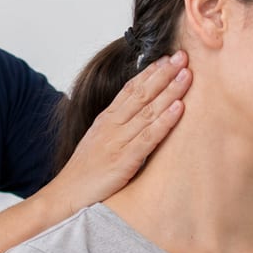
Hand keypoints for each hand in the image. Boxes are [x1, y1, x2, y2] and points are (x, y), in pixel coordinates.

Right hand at [44, 51, 190, 217]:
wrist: (65, 196)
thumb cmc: (85, 173)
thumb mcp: (99, 143)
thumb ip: (118, 129)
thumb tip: (139, 119)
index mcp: (106, 120)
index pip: (130, 89)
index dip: (150, 72)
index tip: (167, 58)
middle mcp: (111, 125)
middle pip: (141, 93)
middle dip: (163, 73)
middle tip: (182, 56)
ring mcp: (117, 141)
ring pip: (148, 110)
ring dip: (169, 91)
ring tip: (187, 75)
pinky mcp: (124, 160)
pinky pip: (148, 137)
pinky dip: (165, 121)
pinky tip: (179, 108)